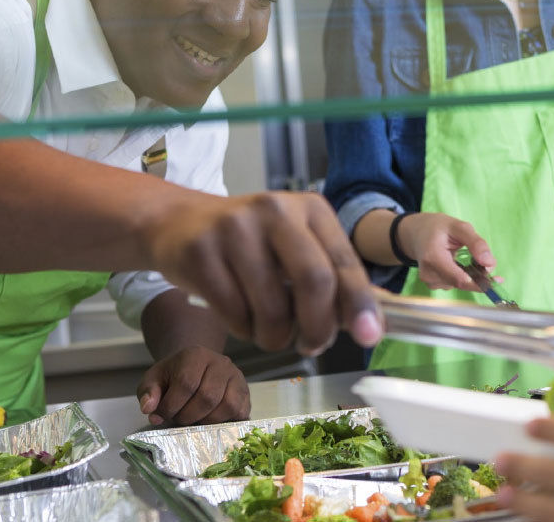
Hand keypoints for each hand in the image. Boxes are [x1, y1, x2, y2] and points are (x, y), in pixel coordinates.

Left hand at [137, 345, 248, 425]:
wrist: (195, 366)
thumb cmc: (173, 375)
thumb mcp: (154, 379)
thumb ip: (148, 392)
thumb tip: (149, 409)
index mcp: (196, 355)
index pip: (186, 383)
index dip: (171, 405)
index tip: (161, 415)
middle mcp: (220, 362)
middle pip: (208, 396)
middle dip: (188, 416)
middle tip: (178, 418)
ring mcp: (236, 376)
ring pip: (228, 406)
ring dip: (207, 421)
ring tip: (194, 420)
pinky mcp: (245, 392)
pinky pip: (240, 412)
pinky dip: (225, 422)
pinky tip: (209, 420)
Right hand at [144, 191, 380, 355]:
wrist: (179, 223)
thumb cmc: (251, 244)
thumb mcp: (297, 247)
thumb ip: (334, 280)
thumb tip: (375, 323)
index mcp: (310, 209)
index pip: (343, 262)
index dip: (360, 303)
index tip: (370, 335)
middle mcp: (275, 210)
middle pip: (314, 281)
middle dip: (318, 328)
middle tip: (312, 345)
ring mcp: (234, 229)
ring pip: (272, 309)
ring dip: (275, 336)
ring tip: (268, 328)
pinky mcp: (201, 251)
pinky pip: (235, 314)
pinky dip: (243, 330)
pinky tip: (239, 315)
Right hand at [396, 212, 494, 291]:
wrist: (416, 233)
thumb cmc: (438, 228)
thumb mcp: (459, 227)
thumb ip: (476, 243)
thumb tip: (490, 263)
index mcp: (433, 257)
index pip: (459, 279)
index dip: (479, 282)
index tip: (497, 280)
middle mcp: (428, 273)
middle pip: (461, 283)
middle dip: (477, 275)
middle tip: (485, 262)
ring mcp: (429, 281)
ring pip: (459, 284)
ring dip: (469, 274)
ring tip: (464, 257)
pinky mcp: (432, 284)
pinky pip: (454, 284)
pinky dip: (462, 276)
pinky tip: (457, 264)